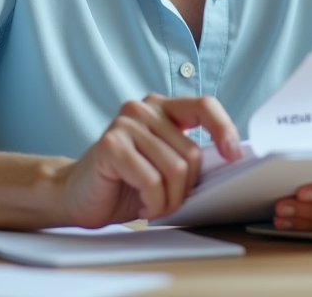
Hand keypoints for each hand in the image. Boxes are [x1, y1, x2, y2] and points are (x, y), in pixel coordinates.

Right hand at [57, 94, 240, 227]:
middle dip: (186, 188)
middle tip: (169, 201)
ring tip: (154, 205)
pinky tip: (142, 205)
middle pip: (192, 153)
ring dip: (168, 200)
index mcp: (162, 108)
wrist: (77, 195)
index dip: (224, 129)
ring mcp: (125, 124)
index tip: (234, 155)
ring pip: (174, 169)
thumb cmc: (125, 183)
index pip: (204, 105)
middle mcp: (144, 109)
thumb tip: (229, 160)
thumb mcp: (165, 165)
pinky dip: (153, 202)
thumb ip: (189, 155)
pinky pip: (151, 181)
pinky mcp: (110, 145)